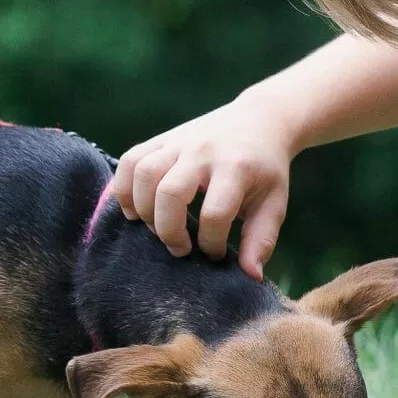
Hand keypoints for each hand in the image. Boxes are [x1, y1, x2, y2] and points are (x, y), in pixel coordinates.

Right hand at [112, 96, 296, 277]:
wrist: (259, 121)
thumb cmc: (266, 169)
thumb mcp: (274, 202)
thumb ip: (262, 239)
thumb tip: (251, 276)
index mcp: (236, 168)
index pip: (215, 214)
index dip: (212, 244)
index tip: (216, 253)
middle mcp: (203, 152)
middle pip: (170, 194)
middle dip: (169, 231)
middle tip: (181, 248)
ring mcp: (179, 142)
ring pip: (144, 174)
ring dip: (143, 210)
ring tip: (155, 228)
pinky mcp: (162, 139)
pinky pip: (130, 160)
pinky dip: (124, 188)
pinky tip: (135, 210)